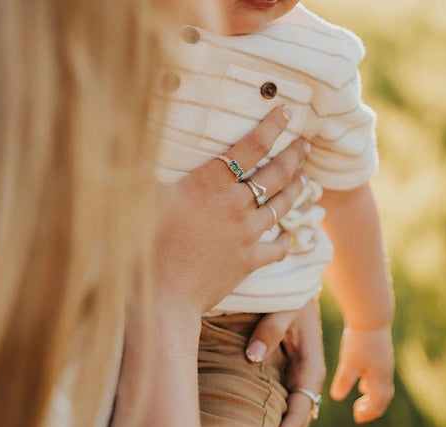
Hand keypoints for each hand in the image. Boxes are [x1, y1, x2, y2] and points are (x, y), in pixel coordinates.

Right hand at [155, 106, 309, 324]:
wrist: (163, 296)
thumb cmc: (146, 245)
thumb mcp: (144, 197)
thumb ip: (150, 167)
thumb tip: (140, 138)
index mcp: (211, 183)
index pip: (251, 147)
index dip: (271, 126)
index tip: (287, 111)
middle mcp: (236, 204)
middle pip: (275, 174)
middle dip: (294, 154)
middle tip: (305, 143)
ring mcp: (247, 234)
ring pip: (282, 206)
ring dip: (296, 189)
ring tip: (305, 178)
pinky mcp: (250, 261)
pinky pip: (278, 247)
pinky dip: (287, 238)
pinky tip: (292, 234)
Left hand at [244, 299, 325, 426]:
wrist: (296, 278)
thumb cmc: (292, 292)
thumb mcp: (285, 307)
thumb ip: (270, 330)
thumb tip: (251, 358)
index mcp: (312, 365)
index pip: (301, 409)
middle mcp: (307, 374)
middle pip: (298, 419)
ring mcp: (297, 373)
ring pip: (291, 413)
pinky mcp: (286, 369)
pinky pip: (282, 400)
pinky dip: (272, 418)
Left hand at [330, 326, 393, 423]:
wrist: (371, 317)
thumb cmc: (359, 340)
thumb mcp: (349, 361)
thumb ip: (344, 380)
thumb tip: (336, 397)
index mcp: (379, 378)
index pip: (377, 402)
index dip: (368, 412)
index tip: (357, 418)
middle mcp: (385, 372)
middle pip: (384, 397)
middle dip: (373, 408)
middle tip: (360, 415)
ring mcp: (385, 362)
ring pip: (383, 386)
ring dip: (374, 396)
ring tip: (362, 400)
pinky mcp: (382, 353)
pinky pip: (380, 375)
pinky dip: (373, 383)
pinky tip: (363, 380)